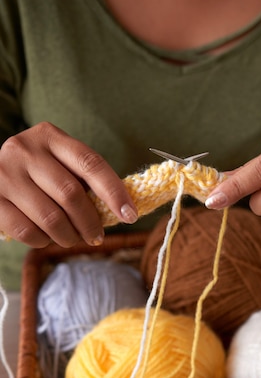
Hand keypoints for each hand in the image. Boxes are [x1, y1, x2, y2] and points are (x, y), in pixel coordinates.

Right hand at [0, 122, 137, 247]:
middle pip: (71, 194)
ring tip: (73, 239)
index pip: (90, 163)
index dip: (114, 191)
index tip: (130, 215)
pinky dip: (43, 241)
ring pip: (51, 217)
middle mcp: (24, 150)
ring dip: (69, 236)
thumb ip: (83, 178)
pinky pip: (27, 231)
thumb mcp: (57, 163)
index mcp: (49, 136)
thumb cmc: (35, 173)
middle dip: (90, 222)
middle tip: (97, 236)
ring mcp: (4, 174)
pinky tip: (47, 238)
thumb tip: (123, 209)